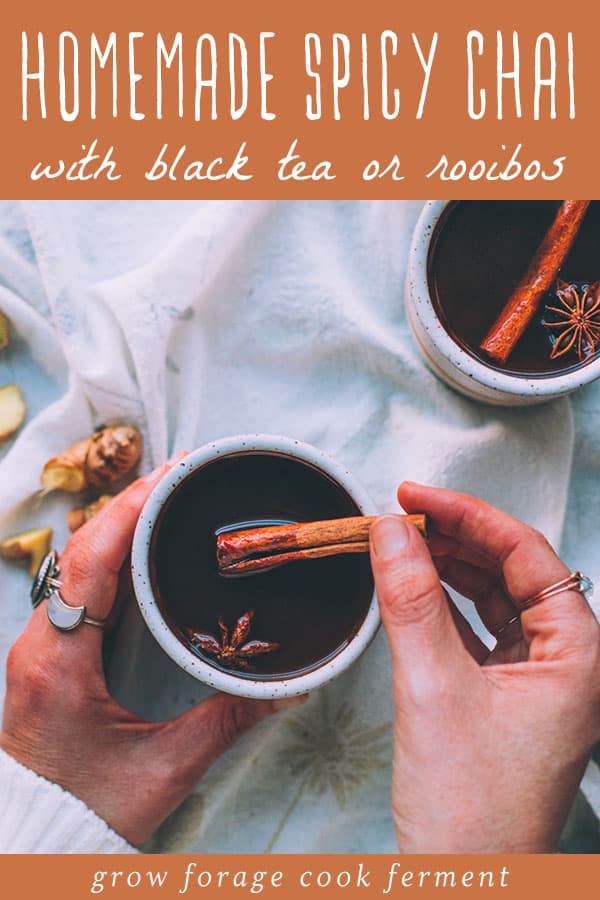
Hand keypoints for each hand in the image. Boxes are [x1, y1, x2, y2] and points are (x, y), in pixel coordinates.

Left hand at [1, 459, 301, 845]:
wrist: (32, 837)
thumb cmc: (86, 808)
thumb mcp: (164, 768)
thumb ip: (228, 721)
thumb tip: (289, 688)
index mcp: (60, 662)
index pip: (90, 561)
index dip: (129, 509)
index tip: (172, 474)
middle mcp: (42, 642)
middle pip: (83, 548)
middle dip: (133, 503)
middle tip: (186, 474)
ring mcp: (41, 645)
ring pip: (79, 562)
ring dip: (122, 524)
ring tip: (172, 497)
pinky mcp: (50, 652)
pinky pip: (80, 585)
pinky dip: (114, 554)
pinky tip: (147, 547)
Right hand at [370, 483, 599, 852]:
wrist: (465, 888)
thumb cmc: (469, 810)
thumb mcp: (431, 689)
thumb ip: (411, 600)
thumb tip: (391, 530)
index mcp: (578, 656)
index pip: (527, 555)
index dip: (469, 516)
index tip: (416, 495)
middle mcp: (567, 663)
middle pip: (512, 572)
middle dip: (455, 539)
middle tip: (400, 516)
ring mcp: (537, 681)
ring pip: (494, 599)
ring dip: (447, 569)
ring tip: (400, 545)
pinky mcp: (505, 698)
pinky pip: (476, 631)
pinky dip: (441, 607)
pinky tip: (410, 590)